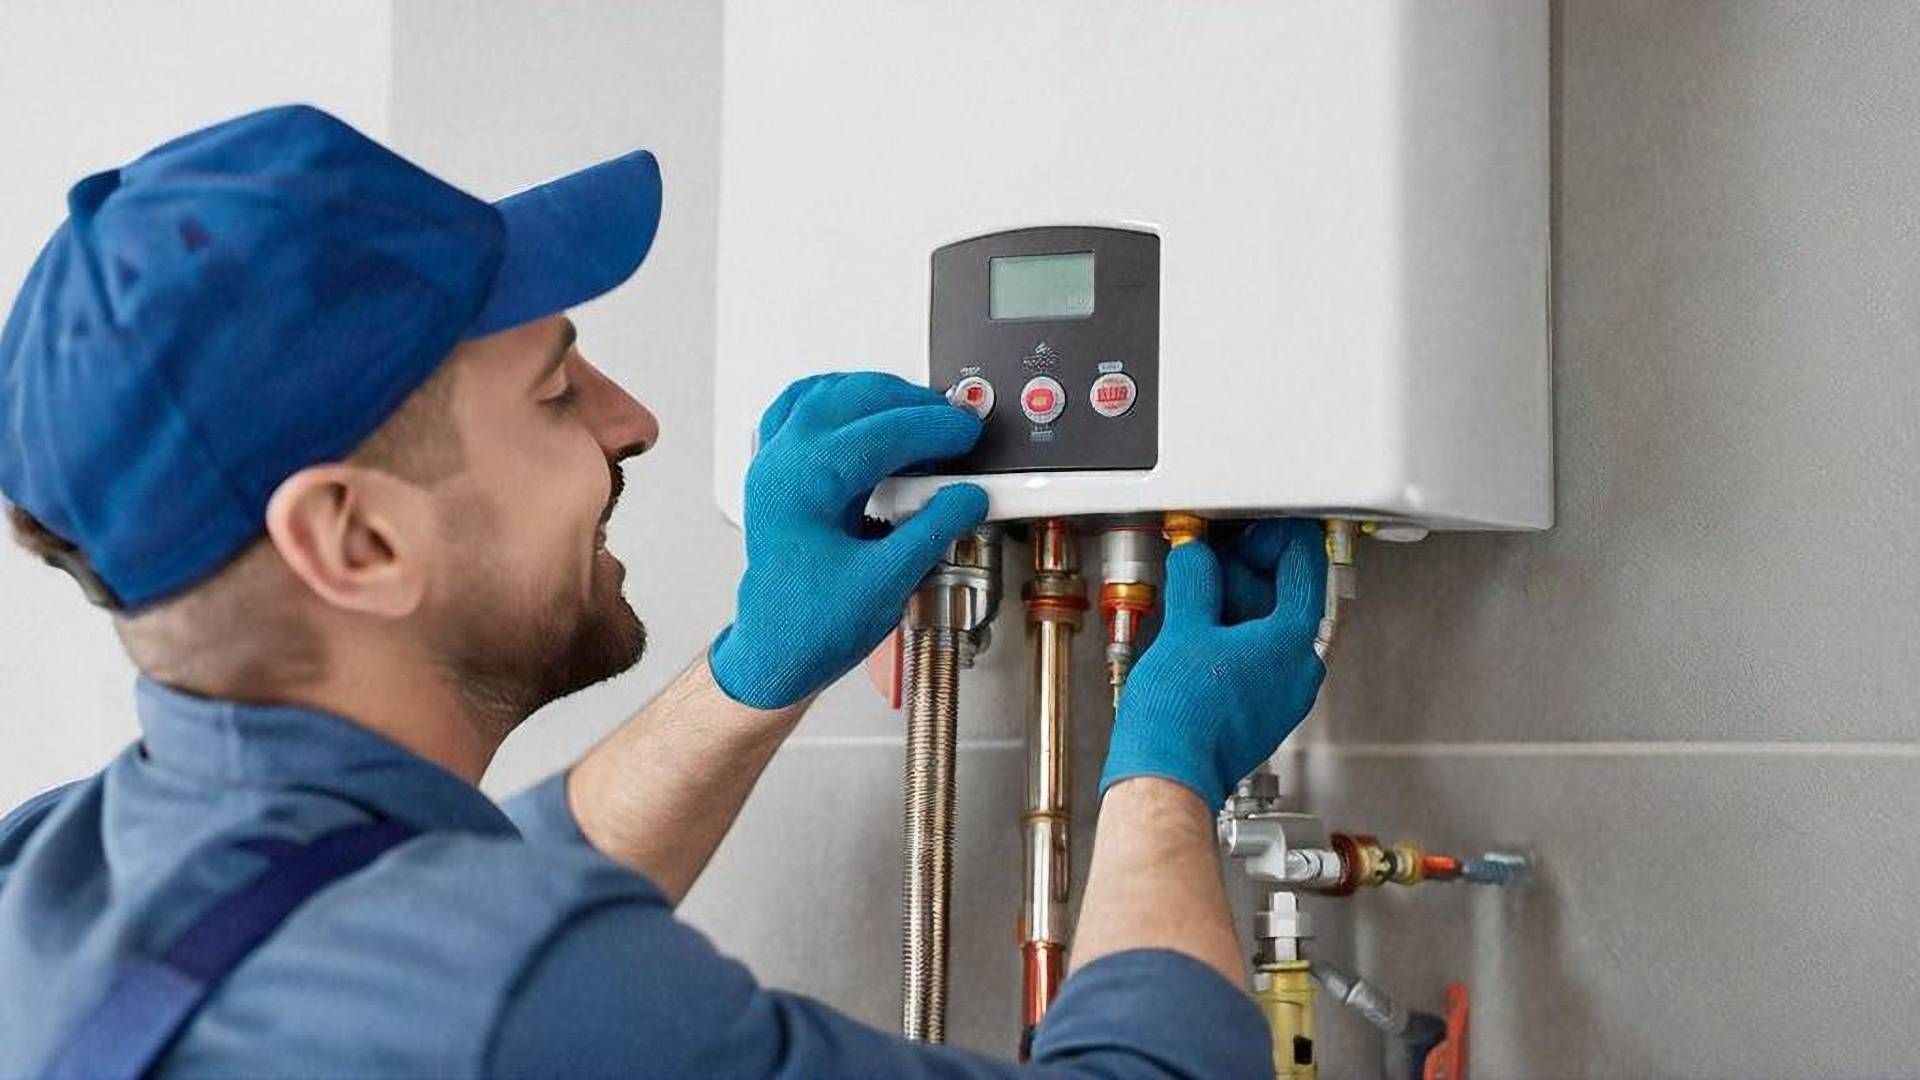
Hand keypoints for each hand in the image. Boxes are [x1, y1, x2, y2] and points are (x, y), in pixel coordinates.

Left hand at [710, 373, 987, 708]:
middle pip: (854, 398)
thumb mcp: (886, 584)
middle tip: (955, 424)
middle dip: (913, 405)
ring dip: (879, 394)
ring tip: (922, 416)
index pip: (881, 431)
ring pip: (827, 393)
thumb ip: (932, 533)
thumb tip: (969, 496)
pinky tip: (866, 409)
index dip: (933, 427)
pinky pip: (802, 407)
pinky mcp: (776, 469)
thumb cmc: (813, 625)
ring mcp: (773, 462)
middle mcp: (781, 464)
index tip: (968, 431)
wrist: (776, 651)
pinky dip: (839, 398)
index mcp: (802, 486)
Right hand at [1099, 519, 1327, 808]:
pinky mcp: (1263, 711)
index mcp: (1293, 641)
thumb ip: (1197, 577)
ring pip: (1270, 628)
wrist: (1166, 775)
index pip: (1305, 565)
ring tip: (1193, 603)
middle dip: (1246, 573)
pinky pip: (1258, 658)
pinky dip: (1232, 638)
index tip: (1245, 532)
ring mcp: (1283, 694)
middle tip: (1208, 564)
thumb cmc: (1180, 717)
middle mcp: (1299, 669)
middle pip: (1287, 596)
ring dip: (1235, 605)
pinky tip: (1195, 637)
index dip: (1274, 537)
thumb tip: (1197, 555)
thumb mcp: (1184, 626)